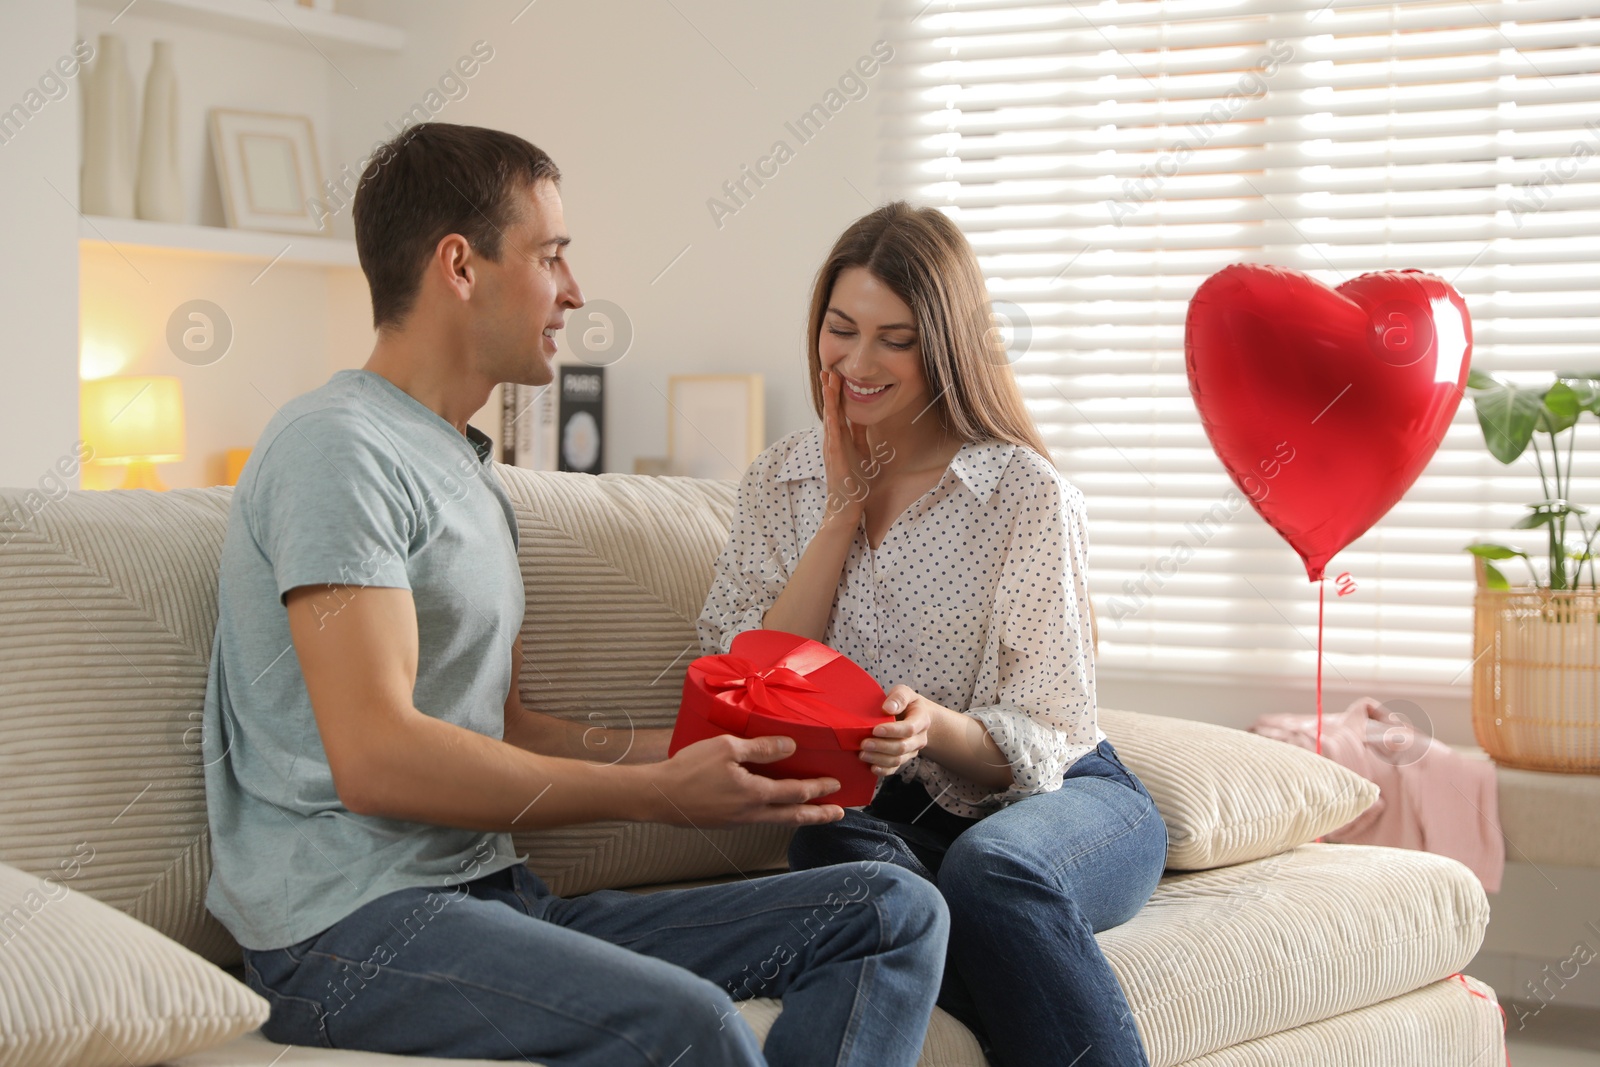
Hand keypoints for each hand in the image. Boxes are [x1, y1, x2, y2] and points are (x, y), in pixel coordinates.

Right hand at [646, 733, 844, 826]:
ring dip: (799, 816)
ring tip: (813, 813)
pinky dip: (777, 815)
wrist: (659, 796)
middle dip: (818, 815)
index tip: (836, 785)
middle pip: (793, 816)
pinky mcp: (726, 821)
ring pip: (777, 820)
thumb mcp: (726, 748)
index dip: (819, 789)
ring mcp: (738, 820)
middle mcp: (751, 813)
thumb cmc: (689, 769)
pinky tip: (775, 807)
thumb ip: (760, 748)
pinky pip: (760, 819)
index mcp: (754, 794)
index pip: (796, 792)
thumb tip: (790, 747)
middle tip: (838, 813)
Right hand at [820, 369, 875, 526]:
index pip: (838, 410)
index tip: (836, 374)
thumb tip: (862, 417)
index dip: (837, 392)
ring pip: (830, 420)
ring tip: (828, 382)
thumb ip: (860, 436)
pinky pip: (833, 438)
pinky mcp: (835, 460)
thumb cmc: (853, 483)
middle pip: (831, 410)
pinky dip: (832, 423)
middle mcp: (834, 441)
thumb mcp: (861, 453)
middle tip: (828, 368)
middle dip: (830, 390)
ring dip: (829, 401)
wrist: (846, 507)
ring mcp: (833, 449)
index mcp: (841, 439)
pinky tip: (831, 412)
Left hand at [860, 685, 934, 776]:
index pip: (909, 729)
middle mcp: (919, 738)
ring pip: (898, 760)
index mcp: (921, 720)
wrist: (916, 717)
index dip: (892, 731)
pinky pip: (895, 769)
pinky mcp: (904, 759)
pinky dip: (883, 770)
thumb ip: (899, 697)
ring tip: (862, 754)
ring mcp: (912, 751)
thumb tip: (888, 708)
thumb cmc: (907, 704)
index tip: (875, 729)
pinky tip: (871, 767)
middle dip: (881, 747)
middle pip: (902, 747)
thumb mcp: (905, 693)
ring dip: (879, 759)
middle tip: (863, 743)